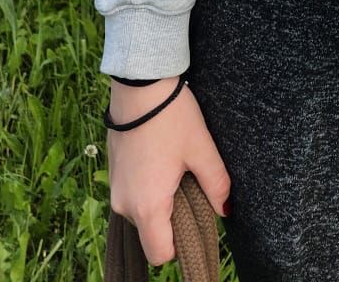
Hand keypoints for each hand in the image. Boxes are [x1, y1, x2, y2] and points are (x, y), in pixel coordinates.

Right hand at [106, 78, 230, 263]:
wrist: (140, 84)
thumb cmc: (172, 116)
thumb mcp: (202, 149)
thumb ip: (216, 184)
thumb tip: (226, 210)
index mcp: (147, 206)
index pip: (160, 254)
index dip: (180, 244)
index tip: (195, 218)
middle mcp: (124, 203)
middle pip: (150, 233)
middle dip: (171, 219)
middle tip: (188, 185)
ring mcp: (114, 188)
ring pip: (140, 213)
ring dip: (158, 201)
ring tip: (174, 167)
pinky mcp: (112, 171)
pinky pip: (131, 194)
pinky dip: (146, 187)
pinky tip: (160, 158)